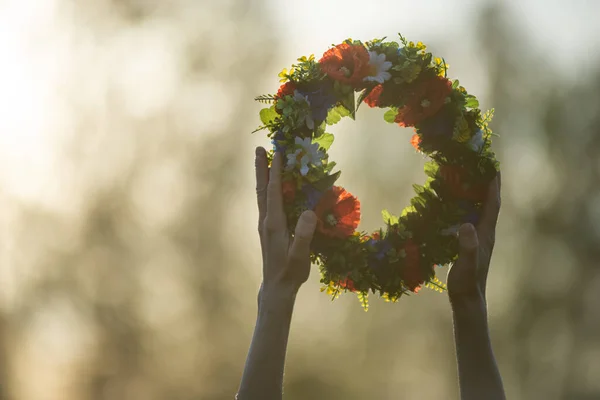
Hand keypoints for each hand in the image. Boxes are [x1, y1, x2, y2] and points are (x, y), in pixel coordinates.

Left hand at [255, 147, 317, 299]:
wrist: (276, 287)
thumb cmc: (290, 272)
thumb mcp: (300, 255)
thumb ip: (304, 235)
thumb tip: (308, 212)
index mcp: (274, 223)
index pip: (274, 192)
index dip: (276, 172)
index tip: (278, 153)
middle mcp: (266, 221)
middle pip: (262, 188)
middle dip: (261, 168)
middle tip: (259, 148)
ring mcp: (265, 225)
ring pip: (262, 194)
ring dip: (262, 176)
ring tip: (262, 160)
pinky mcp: (267, 229)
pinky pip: (266, 202)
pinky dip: (267, 188)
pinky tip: (271, 186)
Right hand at [447, 173, 500, 304]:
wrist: (468, 300)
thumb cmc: (467, 283)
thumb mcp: (466, 265)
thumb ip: (467, 247)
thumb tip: (467, 226)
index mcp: (486, 234)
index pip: (492, 203)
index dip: (492, 184)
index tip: (491, 164)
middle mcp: (485, 232)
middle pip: (489, 201)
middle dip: (487, 182)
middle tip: (480, 163)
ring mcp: (478, 237)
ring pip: (479, 208)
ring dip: (476, 191)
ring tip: (468, 175)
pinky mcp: (469, 242)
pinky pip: (470, 216)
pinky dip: (465, 204)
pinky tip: (456, 201)